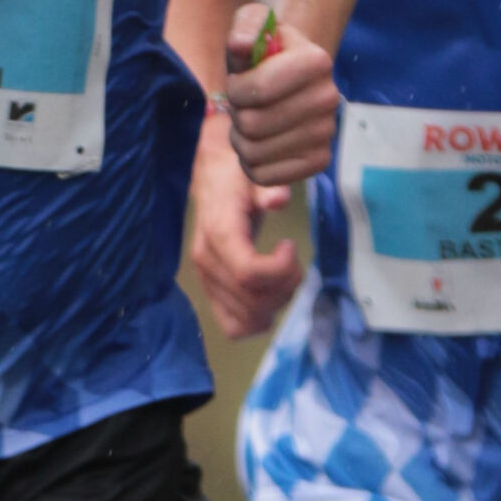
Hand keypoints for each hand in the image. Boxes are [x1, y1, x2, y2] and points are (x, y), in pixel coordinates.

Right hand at [189, 121, 302, 337]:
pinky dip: (257, 322)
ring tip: (283, 279)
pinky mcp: (210, 290)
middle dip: (284, 288)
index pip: (248, 273)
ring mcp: (206, 279)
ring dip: (274, 306)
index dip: (280, 270)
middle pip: (251, 300)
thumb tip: (278, 199)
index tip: (290, 247)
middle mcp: (207, 261)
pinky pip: (232, 326)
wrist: (213, 177)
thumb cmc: (238, 175)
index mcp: (219, 233)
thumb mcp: (255, 174)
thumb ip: (267, 188)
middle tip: (294, 263)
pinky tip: (271, 298)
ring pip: (244, 319)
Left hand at [218, 0, 340, 185]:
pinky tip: (260, 142)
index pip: (257, 89)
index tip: (239, 79)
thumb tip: (242, 45)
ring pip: (255, 152)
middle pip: (253, 124)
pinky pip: (265, 176)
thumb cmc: (265, 50)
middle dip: (236, 113)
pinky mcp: (319, 161)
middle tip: (244, 102)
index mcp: (316, 61)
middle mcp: (329, 98)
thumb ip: (244, 27)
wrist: (290, 76)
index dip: (235, 88)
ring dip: (240, 138)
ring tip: (250, 119)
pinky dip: (250, 162)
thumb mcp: (252, 24)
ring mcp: (327, 133)